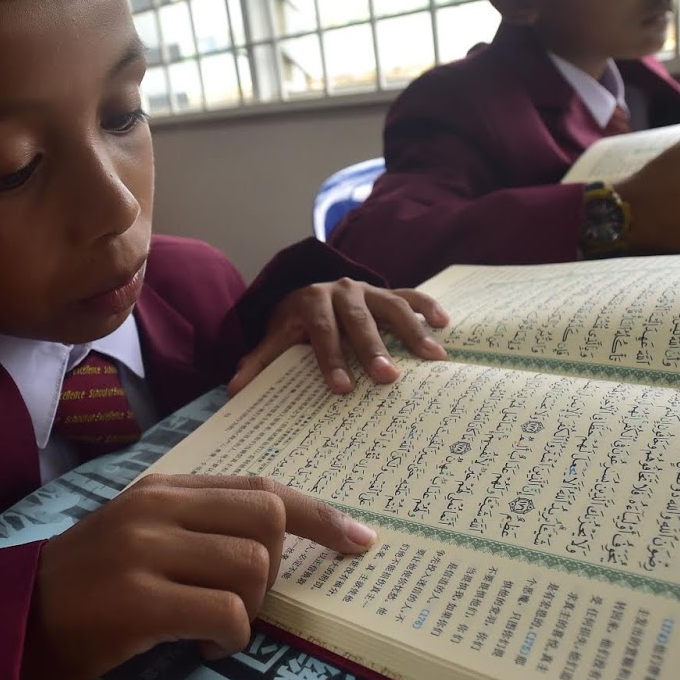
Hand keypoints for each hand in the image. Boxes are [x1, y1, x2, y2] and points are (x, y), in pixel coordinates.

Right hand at [21, 474, 376, 679]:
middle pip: (268, 517)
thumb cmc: (82, 587)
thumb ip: (196, 525)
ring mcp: (145, 552)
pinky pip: (226, 614)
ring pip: (252, 568)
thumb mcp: (137, 534)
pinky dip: (229, 639)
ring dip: (250, 609)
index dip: (318, 514)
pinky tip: (199, 648)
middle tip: (250, 600)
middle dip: (279, 567)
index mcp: (162, 489)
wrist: (9, 623)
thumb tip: (274, 540)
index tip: (358, 539)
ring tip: (215, 630)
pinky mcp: (138, 601)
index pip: (260, 487)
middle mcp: (157, 509)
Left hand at [228, 279, 448, 395]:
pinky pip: (411, 295)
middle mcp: (341, 290)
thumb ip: (259, 362)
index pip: (322, 331)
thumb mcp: (275, 338)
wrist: (310, 295)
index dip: (331, 359)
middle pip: (359, 319)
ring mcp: (368, 289)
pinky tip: (444, 325)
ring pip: (392, 306)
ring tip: (433, 357)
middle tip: (389, 378)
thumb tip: (235, 389)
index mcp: (311, 301)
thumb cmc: (295, 325)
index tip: (342, 388)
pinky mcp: (388, 292)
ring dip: (413, 331)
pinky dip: (428, 306)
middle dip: (374, 348)